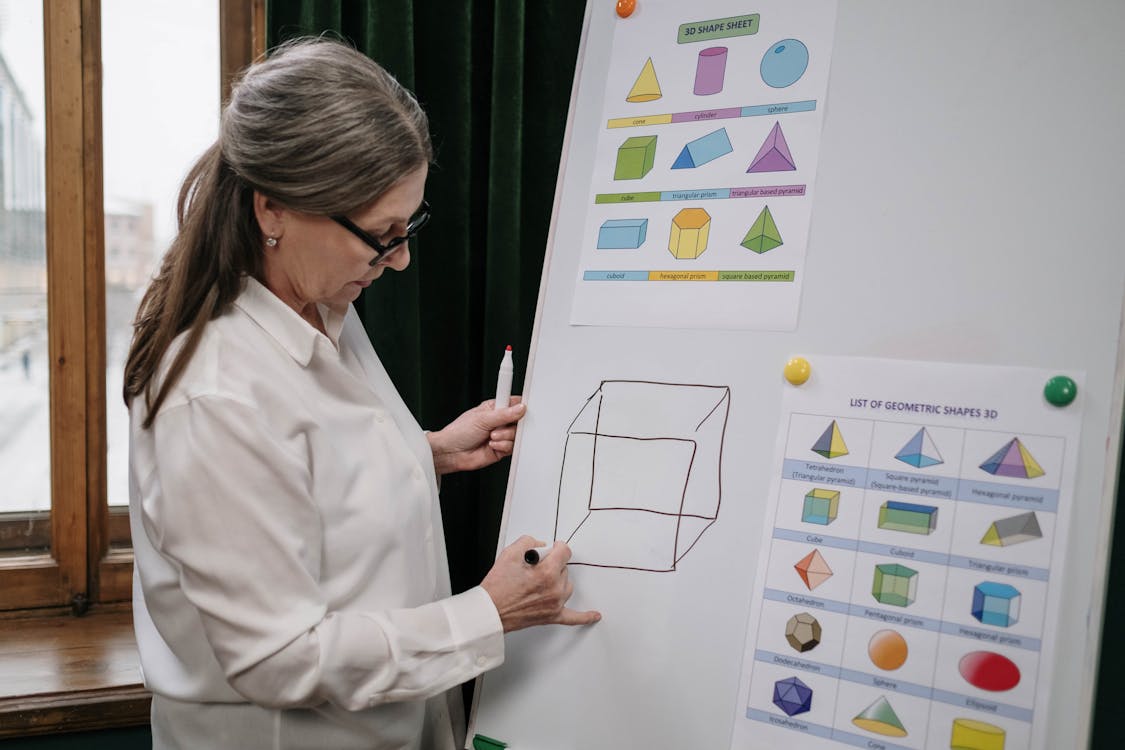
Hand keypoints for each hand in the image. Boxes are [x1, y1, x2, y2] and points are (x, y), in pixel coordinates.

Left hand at [427, 398, 526, 474]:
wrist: (451, 453)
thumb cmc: (459, 432)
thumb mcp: (482, 418)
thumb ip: (504, 414)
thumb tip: (520, 408)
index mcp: (495, 408)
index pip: (514, 403)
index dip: (521, 406)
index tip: (523, 409)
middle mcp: (499, 422)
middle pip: (519, 420)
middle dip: (511, 424)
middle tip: (501, 425)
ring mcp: (501, 436)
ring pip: (516, 435)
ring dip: (504, 436)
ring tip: (491, 436)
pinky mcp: (501, 449)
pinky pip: (512, 447)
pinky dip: (503, 446)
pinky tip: (492, 445)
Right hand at [480, 536, 601, 632]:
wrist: (490, 612)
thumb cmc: (497, 587)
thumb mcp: (510, 553)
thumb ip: (529, 542)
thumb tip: (540, 545)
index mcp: (546, 573)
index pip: (564, 552)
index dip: (557, 547)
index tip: (553, 548)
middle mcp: (555, 589)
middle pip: (564, 569)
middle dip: (551, 565)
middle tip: (533, 568)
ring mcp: (555, 604)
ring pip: (567, 585)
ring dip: (557, 580)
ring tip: (540, 582)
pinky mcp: (552, 616)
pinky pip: (573, 617)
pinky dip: (585, 616)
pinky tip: (594, 615)